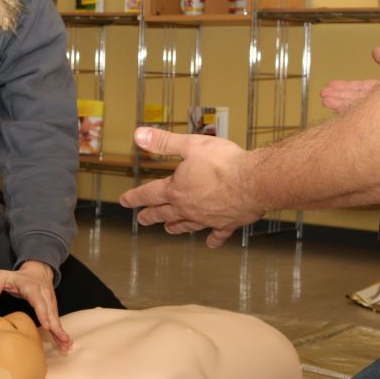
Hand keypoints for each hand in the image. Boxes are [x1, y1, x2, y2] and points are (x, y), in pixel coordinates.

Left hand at [0, 260, 71, 351]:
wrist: (38, 269)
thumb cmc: (18, 276)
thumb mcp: (3, 276)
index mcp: (32, 288)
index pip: (38, 301)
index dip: (43, 313)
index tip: (47, 326)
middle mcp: (44, 295)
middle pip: (51, 313)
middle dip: (56, 327)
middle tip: (62, 340)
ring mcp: (50, 301)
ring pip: (56, 318)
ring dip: (61, 331)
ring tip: (67, 344)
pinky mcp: (53, 307)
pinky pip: (57, 319)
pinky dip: (61, 330)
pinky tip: (65, 341)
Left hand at [119, 127, 261, 247]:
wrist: (254, 182)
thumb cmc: (224, 162)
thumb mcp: (189, 145)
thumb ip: (163, 142)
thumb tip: (138, 136)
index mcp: (176, 189)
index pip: (149, 194)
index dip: (135, 197)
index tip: (124, 201)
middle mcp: (188, 207)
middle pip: (165, 213)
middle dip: (151, 215)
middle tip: (141, 220)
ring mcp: (207, 218)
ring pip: (187, 225)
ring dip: (176, 227)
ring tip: (169, 229)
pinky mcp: (227, 223)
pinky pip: (217, 234)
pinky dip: (213, 239)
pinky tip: (210, 242)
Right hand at [320, 47, 379, 113]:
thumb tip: (376, 51)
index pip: (365, 90)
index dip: (349, 87)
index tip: (334, 86)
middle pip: (358, 100)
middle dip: (340, 96)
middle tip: (324, 94)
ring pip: (357, 109)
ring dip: (339, 103)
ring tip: (325, 100)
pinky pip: (361, 118)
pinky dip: (346, 112)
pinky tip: (336, 111)